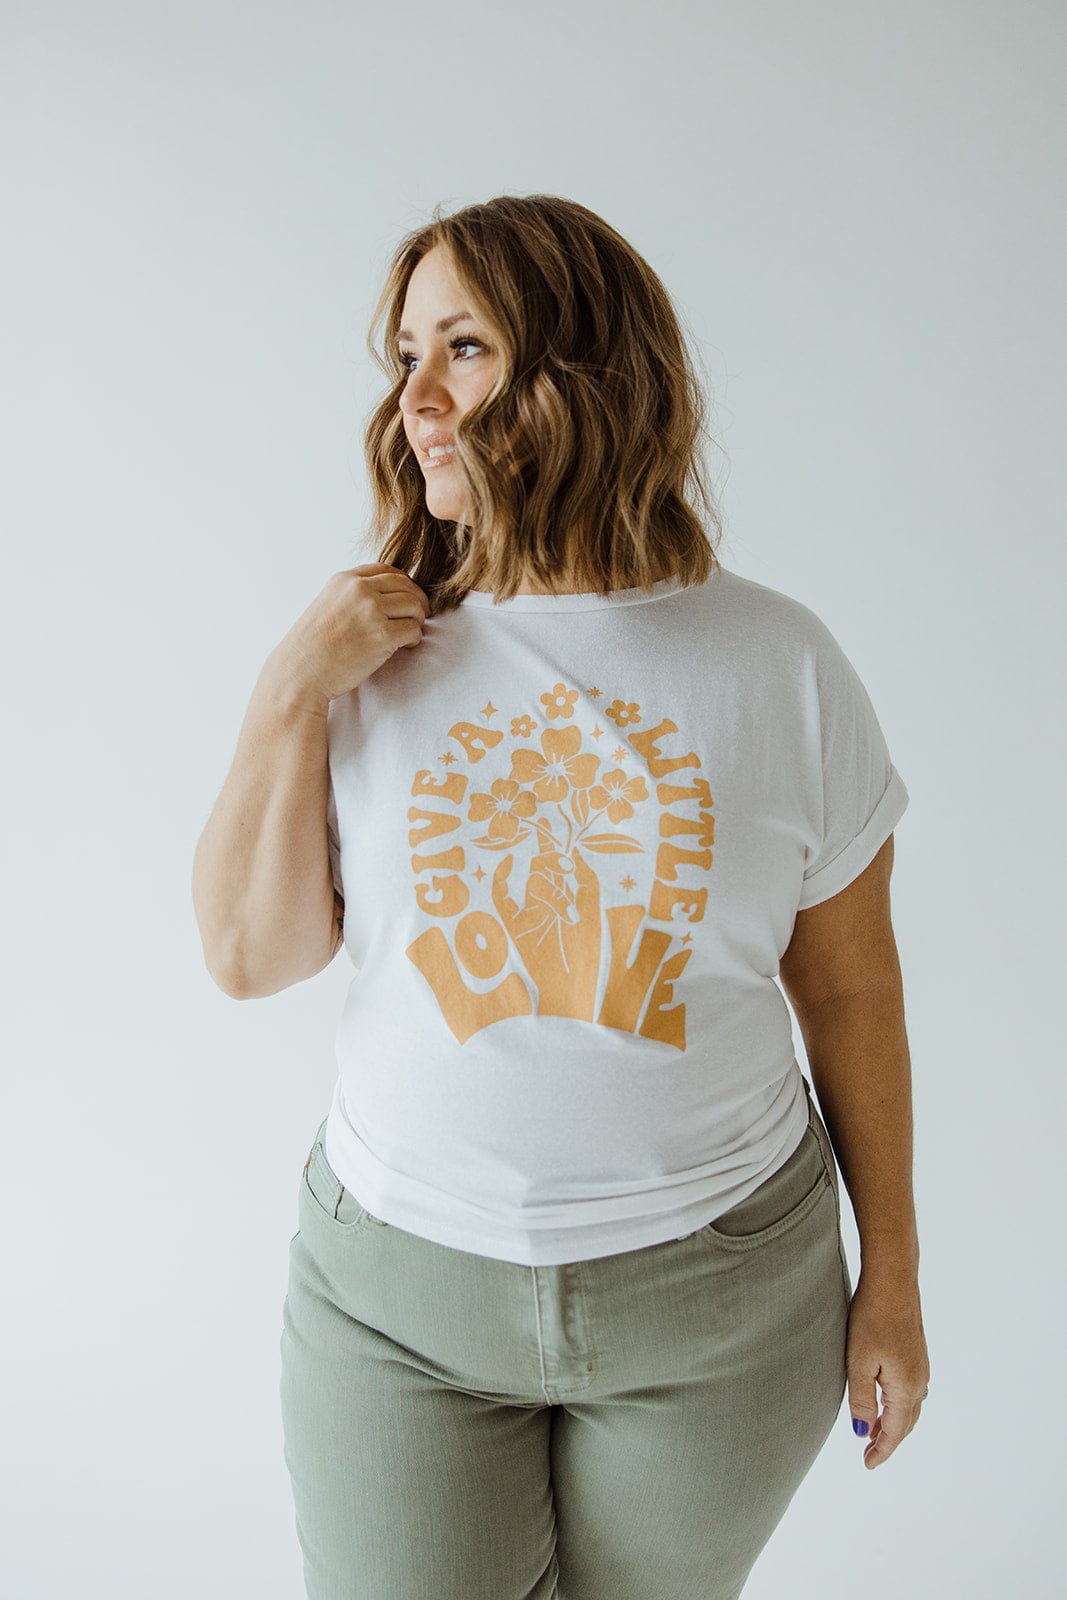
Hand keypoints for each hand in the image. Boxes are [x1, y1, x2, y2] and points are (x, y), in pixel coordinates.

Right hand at [267, 563, 428, 708]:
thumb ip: (352, 596)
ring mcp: (371, 611)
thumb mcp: (326, 605)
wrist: (299, 674)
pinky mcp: (382, 635)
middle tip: (419, 616)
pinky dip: (415, 639)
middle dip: (417, 601)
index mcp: (344, 580)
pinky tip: (406, 646)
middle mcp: (359, 590)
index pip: (387, 570)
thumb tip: (385, 597)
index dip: (403, 584)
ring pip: (414, 606)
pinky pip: (414, 630)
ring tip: (408, 634)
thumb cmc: (311, 648)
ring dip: (417, 620)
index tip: (406, 599)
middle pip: (406, 585)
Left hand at [845, 1269, 929, 1468]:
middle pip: (906, 1423)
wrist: (892, 1280)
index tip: (868, 1465)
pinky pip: (910, 1391)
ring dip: (894, 1423)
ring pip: (909, 1407)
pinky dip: (898, 1405)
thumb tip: (863, 1433)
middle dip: (889, 1440)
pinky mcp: (916, 1352)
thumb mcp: (858, 1361)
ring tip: (874, 1431)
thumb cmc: (872, 1318)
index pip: (896, 1431)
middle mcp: (919, 1380)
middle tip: (869, 1454)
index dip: (882, 1450)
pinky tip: (885, 1400)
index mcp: (906, 1388)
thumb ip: (862, 1400)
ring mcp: (920, 1365)